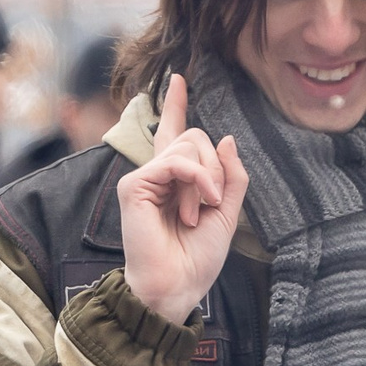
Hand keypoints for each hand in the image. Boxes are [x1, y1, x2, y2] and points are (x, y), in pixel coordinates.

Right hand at [117, 72, 247, 326]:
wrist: (177, 285)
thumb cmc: (197, 257)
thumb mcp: (228, 213)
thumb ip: (231, 177)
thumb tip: (226, 138)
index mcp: (177, 180)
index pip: (176, 134)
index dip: (176, 105)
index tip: (178, 79)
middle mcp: (157, 174)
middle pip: (195, 136)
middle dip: (216, 168)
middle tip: (210, 203)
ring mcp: (144, 178)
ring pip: (190, 146)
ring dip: (207, 181)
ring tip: (197, 214)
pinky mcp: (135, 186)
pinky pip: (176, 162)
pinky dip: (197, 180)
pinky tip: (197, 207)